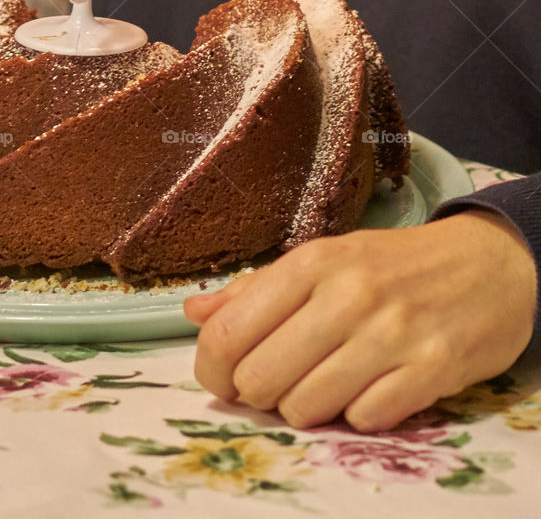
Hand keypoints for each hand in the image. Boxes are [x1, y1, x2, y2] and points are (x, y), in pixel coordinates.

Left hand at [184, 212, 536, 431]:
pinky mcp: (431, 369)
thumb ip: (256, 290)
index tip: (223, 377)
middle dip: (260, 393)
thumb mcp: (323, 260)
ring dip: (308, 407)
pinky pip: (364, 420)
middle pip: (259, 379)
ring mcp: (391, 332)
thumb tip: (194, 313)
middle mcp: (348, 294)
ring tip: (327, 383)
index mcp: (311, 262)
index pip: (228, 332)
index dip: (212, 369)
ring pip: (305, 407)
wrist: (487, 266)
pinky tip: (372, 387)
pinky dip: (360, 414)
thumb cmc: (392, 266)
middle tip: (281, 380)